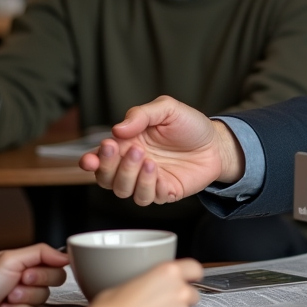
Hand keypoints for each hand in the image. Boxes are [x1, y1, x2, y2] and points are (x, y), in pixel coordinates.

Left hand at [0, 244, 68, 306]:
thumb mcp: (10, 260)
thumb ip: (40, 252)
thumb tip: (64, 254)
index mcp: (25, 260)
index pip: (55, 261)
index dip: (48, 269)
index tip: (32, 272)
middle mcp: (26, 275)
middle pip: (53, 281)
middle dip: (34, 284)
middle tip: (18, 282)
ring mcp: (23, 294)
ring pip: (42, 298)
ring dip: (23, 299)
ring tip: (6, 297)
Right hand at [78, 97, 243, 205]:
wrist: (216, 143)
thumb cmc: (189, 125)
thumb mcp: (167, 109)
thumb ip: (141, 114)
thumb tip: (118, 129)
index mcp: (127, 144)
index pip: (100, 158)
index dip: (91, 161)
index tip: (90, 158)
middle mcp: (133, 165)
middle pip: (106, 178)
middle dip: (111, 167)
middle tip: (129, 150)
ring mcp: (147, 181)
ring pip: (124, 191)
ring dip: (130, 176)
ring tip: (148, 159)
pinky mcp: (164, 192)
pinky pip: (148, 197)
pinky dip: (150, 186)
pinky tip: (159, 172)